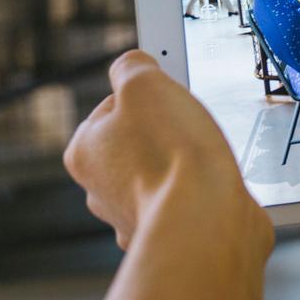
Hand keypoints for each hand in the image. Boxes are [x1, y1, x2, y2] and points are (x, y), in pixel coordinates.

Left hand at [64, 50, 271, 254]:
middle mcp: (101, 191)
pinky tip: (214, 186)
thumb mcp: (144, 82)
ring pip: (160, 174)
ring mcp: (134, 218)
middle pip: (136, 143)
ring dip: (181, 165)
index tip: (166, 97)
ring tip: (205, 159)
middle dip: (163, 133)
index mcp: (85, 152)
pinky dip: (199, 194)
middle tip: (188, 127)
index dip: (145, 97)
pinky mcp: (171, 235)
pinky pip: (185, 203)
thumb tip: (132, 64)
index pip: (112, 107)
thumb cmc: (172, 156)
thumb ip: (131, 65)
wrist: (207, 220)